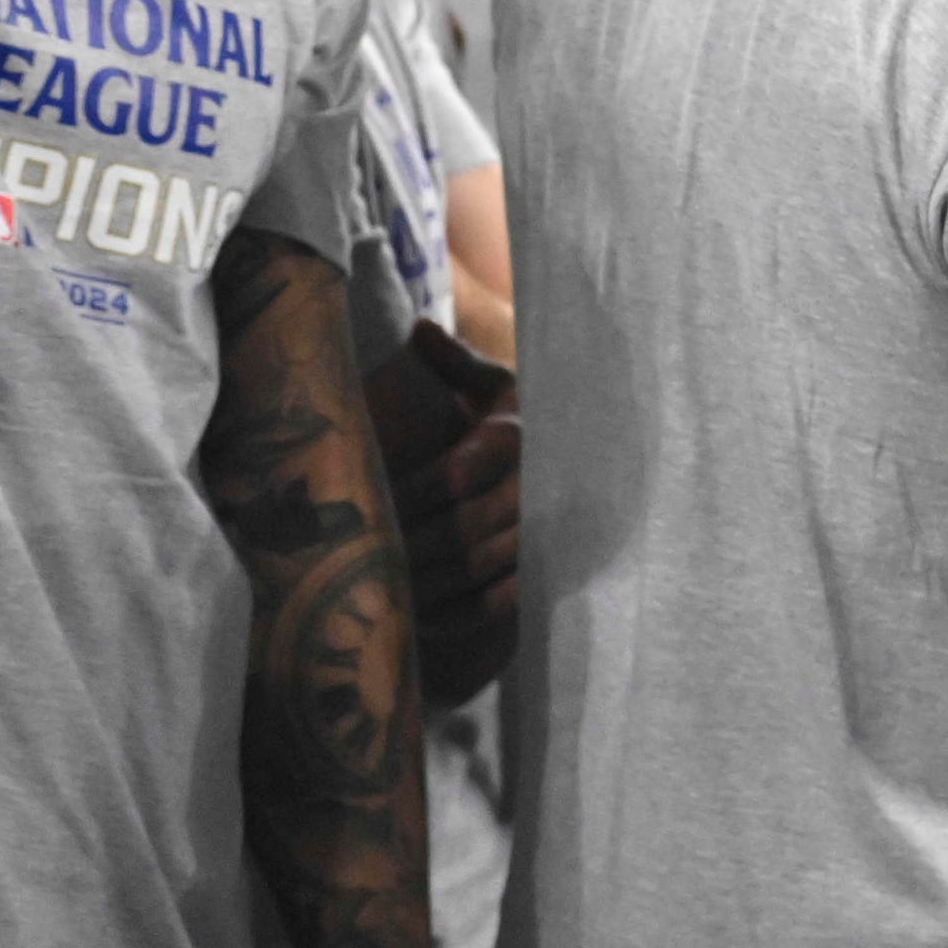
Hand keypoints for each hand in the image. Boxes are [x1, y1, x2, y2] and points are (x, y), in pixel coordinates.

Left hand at [369, 322, 522, 704]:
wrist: (587, 464)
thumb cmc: (520, 423)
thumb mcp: (495, 387)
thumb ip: (457, 364)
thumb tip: (420, 329)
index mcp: (518, 438)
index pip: (457, 472)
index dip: (410, 493)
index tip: (371, 502)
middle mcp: (537, 488)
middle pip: (461, 528)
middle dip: (407, 546)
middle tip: (360, 559)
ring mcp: (545, 534)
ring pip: (477, 568)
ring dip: (425, 584)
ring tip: (380, 591)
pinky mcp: (547, 572)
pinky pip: (500, 602)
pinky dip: (457, 613)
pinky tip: (419, 618)